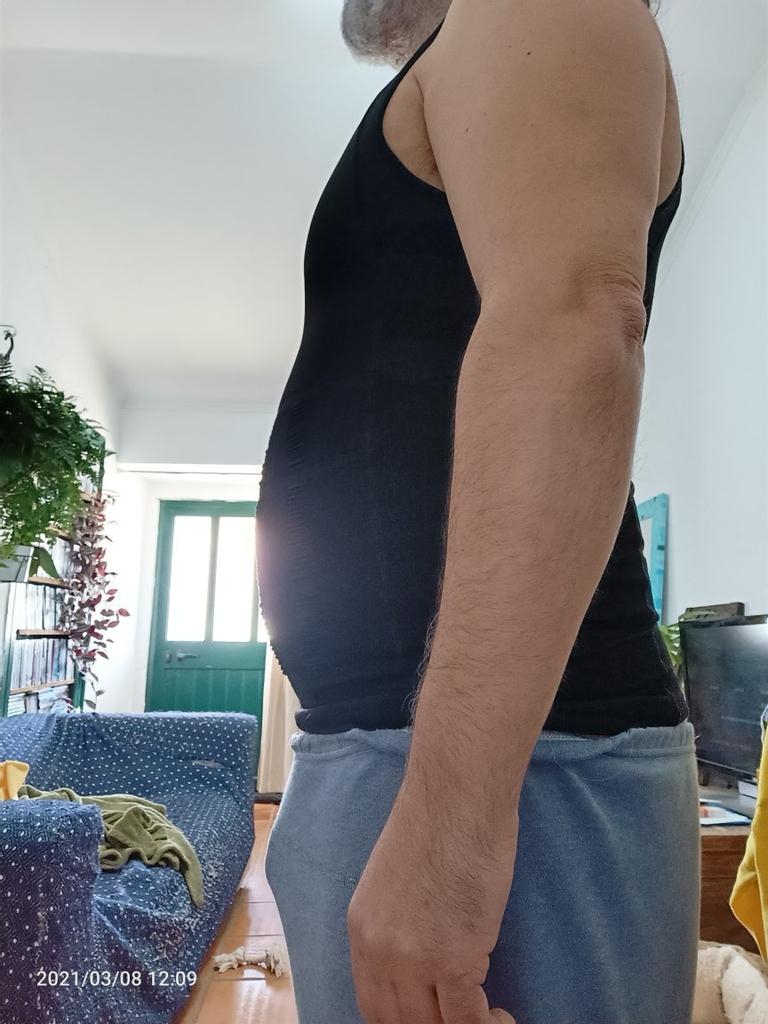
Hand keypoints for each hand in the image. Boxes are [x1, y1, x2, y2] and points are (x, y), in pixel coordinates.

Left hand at [346, 796, 518, 1022]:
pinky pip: (467, 1021)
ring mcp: (414, 958)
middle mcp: (379, 950)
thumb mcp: (397, 879)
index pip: (372, 1003)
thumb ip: (401, 923)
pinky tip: (503, 1016)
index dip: (404, 1019)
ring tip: (487, 1019)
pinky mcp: (454, 958)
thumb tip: (425, 952)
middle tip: (461, 1014)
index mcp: (363, 928)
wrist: (459, 795)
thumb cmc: (440, 820)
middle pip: (396, 1022)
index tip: (432, 1014)